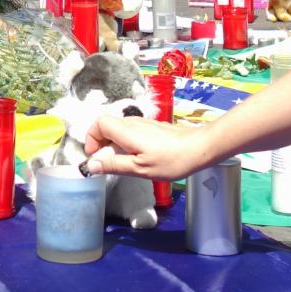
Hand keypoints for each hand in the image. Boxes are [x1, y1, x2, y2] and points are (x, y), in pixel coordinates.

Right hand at [84, 114, 210, 182]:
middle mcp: (133, 122)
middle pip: (107, 126)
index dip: (92, 138)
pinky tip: (138, 157)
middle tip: (108, 163)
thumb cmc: (171, 160)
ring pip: (119, 129)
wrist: (200, 148)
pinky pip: (131, 132)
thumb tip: (91, 165)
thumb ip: (114, 165)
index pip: (99, 123)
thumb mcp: (140, 168)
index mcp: (127, 131)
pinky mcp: (152, 127)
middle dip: (101, 143)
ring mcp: (143, 123)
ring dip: (114, 144)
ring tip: (124, 162)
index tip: (95, 155)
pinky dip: (126, 143)